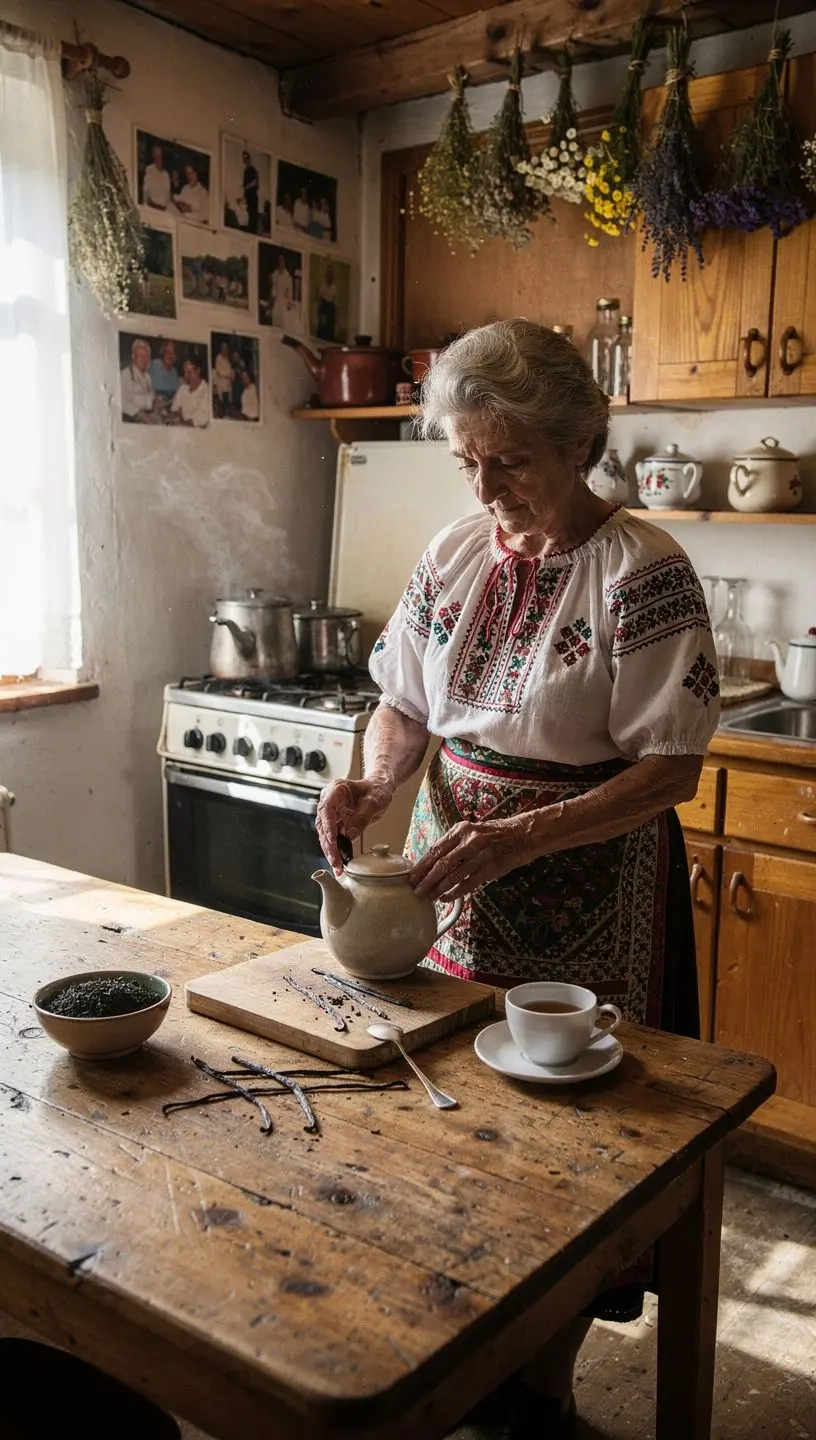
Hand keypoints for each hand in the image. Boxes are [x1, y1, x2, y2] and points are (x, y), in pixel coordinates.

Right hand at [316, 776, 394, 872]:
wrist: (380, 789)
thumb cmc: (377, 789)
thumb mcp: (374, 802)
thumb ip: (362, 817)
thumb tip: (350, 835)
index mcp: (336, 790)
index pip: (327, 809)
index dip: (328, 825)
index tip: (333, 840)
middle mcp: (330, 801)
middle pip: (323, 825)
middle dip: (329, 845)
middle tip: (335, 860)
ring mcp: (332, 813)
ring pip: (326, 834)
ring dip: (330, 851)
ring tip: (337, 866)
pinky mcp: (336, 823)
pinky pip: (333, 838)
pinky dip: (336, 850)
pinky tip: (338, 863)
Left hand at [411, 815, 542, 902]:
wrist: (520, 836)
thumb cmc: (492, 835)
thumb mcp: (470, 831)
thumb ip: (453, 844)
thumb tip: (431, 862)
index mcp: (461, 830)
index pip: (436, 849)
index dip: (422, 865)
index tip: (412, 876)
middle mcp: (469, 841)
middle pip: (441, 864)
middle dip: (426, 879)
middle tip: (417, 890)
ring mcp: (480, 856)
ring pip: (453, 876)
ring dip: (438, 889)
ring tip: (428, 897)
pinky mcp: (490, 869)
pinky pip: (467, 884)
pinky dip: (454, 892)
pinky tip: (445, 898)